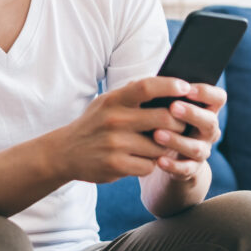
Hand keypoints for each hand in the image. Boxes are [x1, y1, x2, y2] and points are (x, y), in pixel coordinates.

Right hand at [54, 77, 189, 183]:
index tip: (185, 87)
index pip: (147, 87)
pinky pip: (150, 165)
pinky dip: (152, 163)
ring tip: (161, 143)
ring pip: (160, 145)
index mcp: (114, 100)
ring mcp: (115, 144)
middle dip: (180, 122)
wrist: (64, 152)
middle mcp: (114, 120)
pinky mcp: (116, 166)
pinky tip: (144, 158)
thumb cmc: (94, 123)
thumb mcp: (106, 102)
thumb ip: (131, 94)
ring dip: (166, 146)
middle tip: (184, 123)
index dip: (169, 85)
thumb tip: (166, 84)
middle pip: (163, 118)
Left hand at [151, 83, 225, 181]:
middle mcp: (208, 131)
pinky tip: (159, 160)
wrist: (166, 156)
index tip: (187, 88)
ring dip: (178, 140)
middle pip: (210, 122)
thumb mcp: (167, 106)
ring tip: (157, 134)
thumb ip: (166, 95)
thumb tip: (153, 82)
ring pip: (197, 148)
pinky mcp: (191, 170)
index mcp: (207, 110)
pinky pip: (186, 169)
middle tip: (173, 107)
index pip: (219, 97)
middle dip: (192, 114)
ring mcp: (202, 151)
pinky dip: (173, 165)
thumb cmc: (165, 120)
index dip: (206, 92)